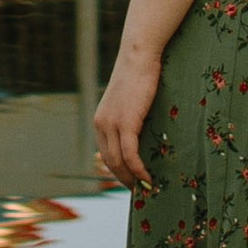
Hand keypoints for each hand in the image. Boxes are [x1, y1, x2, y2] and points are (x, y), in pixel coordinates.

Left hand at [92, 46, 162, 193]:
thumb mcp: (130, 100)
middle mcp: (101, 124)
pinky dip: (138, 169)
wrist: (138, 56)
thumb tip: (142, 133)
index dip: (118, 171)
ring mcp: (112, 124)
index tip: (131, 181)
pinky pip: (130, 154)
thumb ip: (129, 117)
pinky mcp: (126, 122)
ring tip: (145, 188)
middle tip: (140, 191)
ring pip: (119, 162)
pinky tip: (147, 177)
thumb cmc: (139, 75)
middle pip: (110, 162)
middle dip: (124, 179)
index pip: (106, 154)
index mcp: (100, 121)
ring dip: (131, 179)